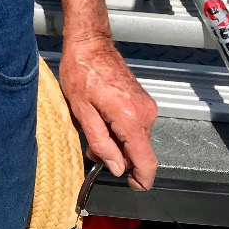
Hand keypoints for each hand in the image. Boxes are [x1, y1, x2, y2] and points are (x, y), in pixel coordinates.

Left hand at [59, 34, 157, 190]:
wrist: (90, 43)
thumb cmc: (81, 71)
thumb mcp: (82, 111)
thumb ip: (100, 142)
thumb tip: (116, 167)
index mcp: (131, 119)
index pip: (147, 163)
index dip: (140, 180)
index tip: (129, 185)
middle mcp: (146, 114)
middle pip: (140, 152)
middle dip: (119, 156)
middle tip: (92, 146)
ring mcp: (147, 106)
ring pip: (136, 139)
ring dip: (117, 141)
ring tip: (94, 124)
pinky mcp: (144, 101)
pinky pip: (136, 126)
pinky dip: (121, 129)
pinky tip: (102, 116)